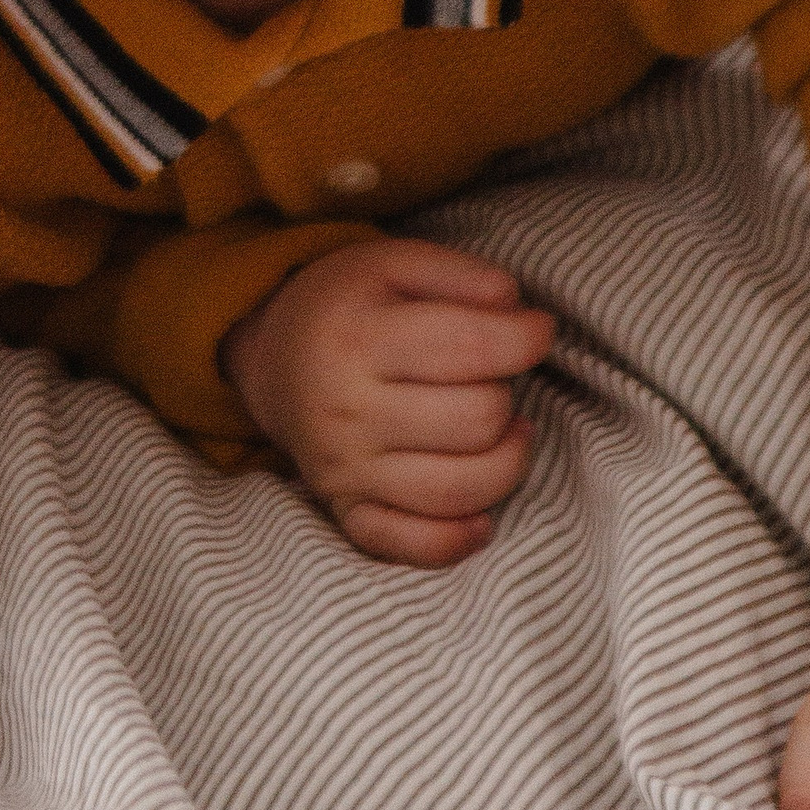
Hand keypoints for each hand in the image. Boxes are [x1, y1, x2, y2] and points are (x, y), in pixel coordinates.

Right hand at [218, 240, 553, 566]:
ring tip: (504, 431)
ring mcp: (347, 470)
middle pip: (478, 420)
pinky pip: (418, 547)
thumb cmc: (350, 306)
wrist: (274, 358)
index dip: (528, 337)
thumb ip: (462, 274)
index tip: (534, 329)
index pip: (474, 347)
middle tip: (493, 377)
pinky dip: (462, 537)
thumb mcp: (394, 262)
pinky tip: (482, 512)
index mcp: (359, 338)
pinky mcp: (349, 512)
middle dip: (506, 393)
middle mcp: (348, 411)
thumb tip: (518, 309)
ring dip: (506, 460)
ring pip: (463, 489)